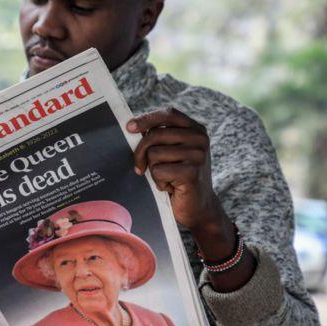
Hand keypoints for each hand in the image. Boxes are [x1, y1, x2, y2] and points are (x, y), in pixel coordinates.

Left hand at [127, 107, 220, 231]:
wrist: (198, 207)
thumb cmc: (178, 178)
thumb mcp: (171, 153)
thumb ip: (159, 138)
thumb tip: (132, 127)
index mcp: (196, 129)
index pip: (168, 114)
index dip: (147, 119)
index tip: (129, 127)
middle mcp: (200, 139)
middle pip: (155, 135)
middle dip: (141, 152)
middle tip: (140, 168)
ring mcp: (198, 155)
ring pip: (154, 154)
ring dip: (153, 170)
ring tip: (166, 178)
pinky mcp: (192, 172)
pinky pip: (158, 171)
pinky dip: (159, 182)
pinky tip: (170, 187)